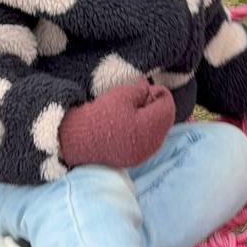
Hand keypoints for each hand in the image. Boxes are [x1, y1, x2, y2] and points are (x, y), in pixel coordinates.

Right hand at [59, 77, 174, 168]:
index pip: (167, 105)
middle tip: (139, 97)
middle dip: (156, 106)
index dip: (159, 92)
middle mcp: (153, 143)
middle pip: (165, 119)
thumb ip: (140, 89)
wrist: (79, 140)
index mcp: (152, 126)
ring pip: (158, 132)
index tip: (144, 88)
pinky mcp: (136, 159)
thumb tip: (147, 86)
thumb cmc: (100, 116)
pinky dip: (145, 131)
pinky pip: (149, 142)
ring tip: (133, 111)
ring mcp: (145, 154)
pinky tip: (130, 125)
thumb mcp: (122, 95)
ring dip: (151, 119)